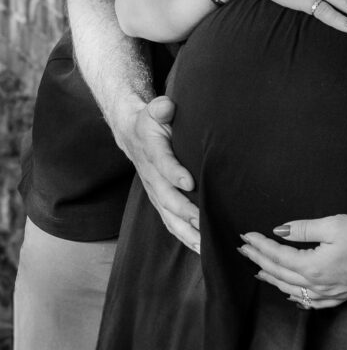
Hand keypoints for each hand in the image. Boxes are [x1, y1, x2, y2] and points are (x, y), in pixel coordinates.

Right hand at [113, 94, 200, 252]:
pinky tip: (201, 248)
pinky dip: (184, 237)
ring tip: (205, 244)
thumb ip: (161, 108)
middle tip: (204, 221)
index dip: (174, 173)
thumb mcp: (155, 109)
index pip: (162, 162)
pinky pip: (170, 222)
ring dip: (186, 231)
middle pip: (166, 197)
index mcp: (151, 149)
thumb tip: (166, 107)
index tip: (190, 183)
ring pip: (168, 216)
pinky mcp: (159, 202)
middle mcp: (150, 175)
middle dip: (185, 211)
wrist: (132, 134)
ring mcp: (154, 191)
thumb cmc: (152, 120)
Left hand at [238, 215, 346, 308]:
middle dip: (259, 260)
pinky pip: (311, 302)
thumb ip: (303, 229)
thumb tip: (278, 231)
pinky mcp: (340, 295)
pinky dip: (296, 297)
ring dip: (273, 278)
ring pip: (292, 290)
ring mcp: (329, 293)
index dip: (260, 245)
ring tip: (258, 270)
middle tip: (243, 250)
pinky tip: (291, 294)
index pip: (278, 256)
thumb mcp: (332, 224)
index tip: (246, 236)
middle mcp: (317, 284)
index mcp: (313, 266)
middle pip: (280, 273)